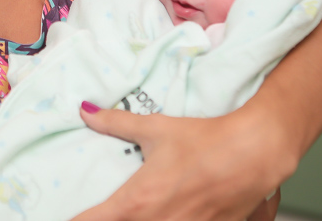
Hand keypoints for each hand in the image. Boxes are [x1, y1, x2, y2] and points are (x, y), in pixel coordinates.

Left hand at [71, 103, 294, 220]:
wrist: (253, 154)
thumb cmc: (205, 141)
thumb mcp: (155, 129)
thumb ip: (115, 122)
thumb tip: (86, 110)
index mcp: (137, 201)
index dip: (76, 220)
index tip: (68, 215)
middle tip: (108, 211)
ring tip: (145, 210)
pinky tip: (173, 215)